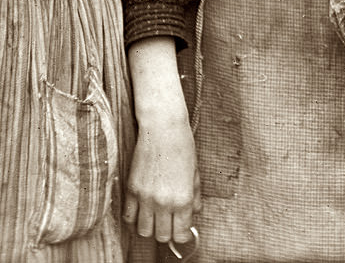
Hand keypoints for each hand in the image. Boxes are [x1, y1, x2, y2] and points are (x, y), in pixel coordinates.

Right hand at [125, 36, 198, 245]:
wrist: (163, 129)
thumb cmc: (183, 147)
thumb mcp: (195, 172)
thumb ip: (195, 196)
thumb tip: (194, 212)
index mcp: (182, 199)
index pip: (180, 233)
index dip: (183, 236)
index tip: (184, 232)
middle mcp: (162, 203)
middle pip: (161, 236)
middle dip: (167, 233)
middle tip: (171, 223)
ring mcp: (144, 198)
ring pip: (143, 231)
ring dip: (150, 227)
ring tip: (157, 217)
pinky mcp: (130, 190)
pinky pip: (128, 217)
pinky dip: (135, 218)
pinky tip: (142, 210)